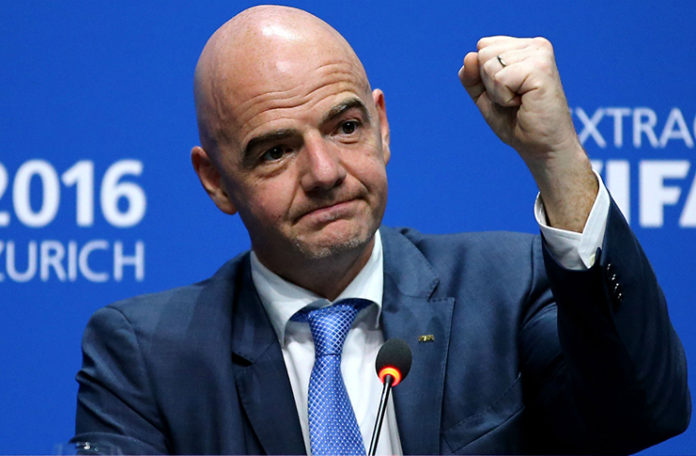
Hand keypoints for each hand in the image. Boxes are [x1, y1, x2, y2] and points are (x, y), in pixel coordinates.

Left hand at [459, 36, 596, 231]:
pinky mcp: (540, 68)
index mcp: (524, 47)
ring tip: (520, 101)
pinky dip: (503, 97)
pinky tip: (523, 103)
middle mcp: (535, 45)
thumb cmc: (517, 122)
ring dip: (497, 92)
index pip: (483, 46)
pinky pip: (499, 79)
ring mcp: (539, 54)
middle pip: (483, 53)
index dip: (484, 75)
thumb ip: (472, 76)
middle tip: (514, 99)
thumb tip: (469, 56)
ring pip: (488, 65)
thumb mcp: (485, 96)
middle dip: (489, 83)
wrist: (541, 147)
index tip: (507, 91)